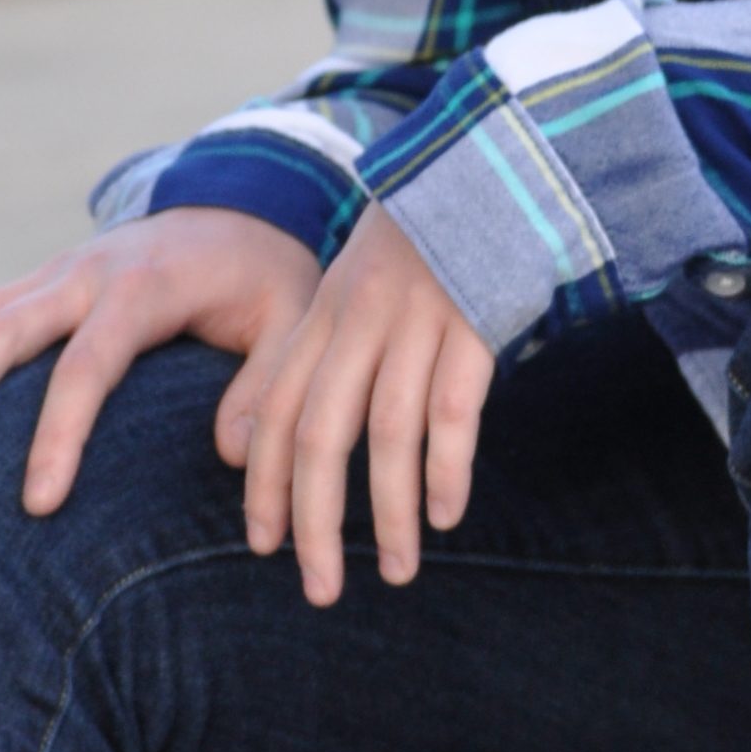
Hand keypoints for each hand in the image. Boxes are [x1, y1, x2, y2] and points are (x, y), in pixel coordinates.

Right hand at [0, 208, 321, 511]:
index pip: (90, 364)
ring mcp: (47, 280)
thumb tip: (237, 456)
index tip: (38, 503)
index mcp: (144, 288)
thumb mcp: (292, 323)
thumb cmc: (269, 278)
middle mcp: (81, 276)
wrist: (245, 205)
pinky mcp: (30, 291)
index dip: (61, 432)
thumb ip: (266, 387)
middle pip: (3, 334)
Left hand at [221, 204, 493, 608]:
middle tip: (317, 588)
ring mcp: (417, 319)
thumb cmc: (421, 242)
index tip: (263, 545)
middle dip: (313, 521)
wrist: (487, 162)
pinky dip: (446, 467)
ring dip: (387, 513)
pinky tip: (444, 515)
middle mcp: (359, 319)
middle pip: (320, 435)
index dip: (264, 482)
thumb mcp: (357, 286)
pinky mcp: (474, 320)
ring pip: (387, 434)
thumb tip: (282, 438)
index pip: (276, 410)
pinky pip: (454, 408)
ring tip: (394, 572)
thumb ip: (324, 351)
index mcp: (324, 312)